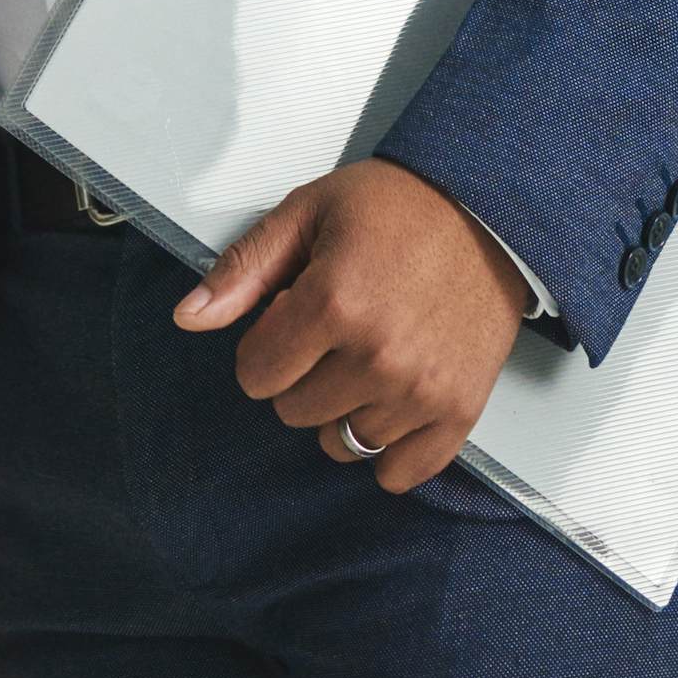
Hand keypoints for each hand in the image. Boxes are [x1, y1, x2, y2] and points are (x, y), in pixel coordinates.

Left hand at [172, 156, 527, 492]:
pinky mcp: (460, 410)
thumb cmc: (399, 206)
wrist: (488, 210)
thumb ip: (244, 269)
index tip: (291, 318)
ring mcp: (421, 390)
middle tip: (335, 331)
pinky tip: (391, 404)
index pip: (255, 375)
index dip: (264, 345)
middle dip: (300, 375)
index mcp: (333, 302)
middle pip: (294, 412)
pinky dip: (389, 449)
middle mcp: (377, 356)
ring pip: (342, 443)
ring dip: (343, 409)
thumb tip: (189, 317)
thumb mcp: (307, 213)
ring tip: (368, 356)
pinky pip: (401, 471)